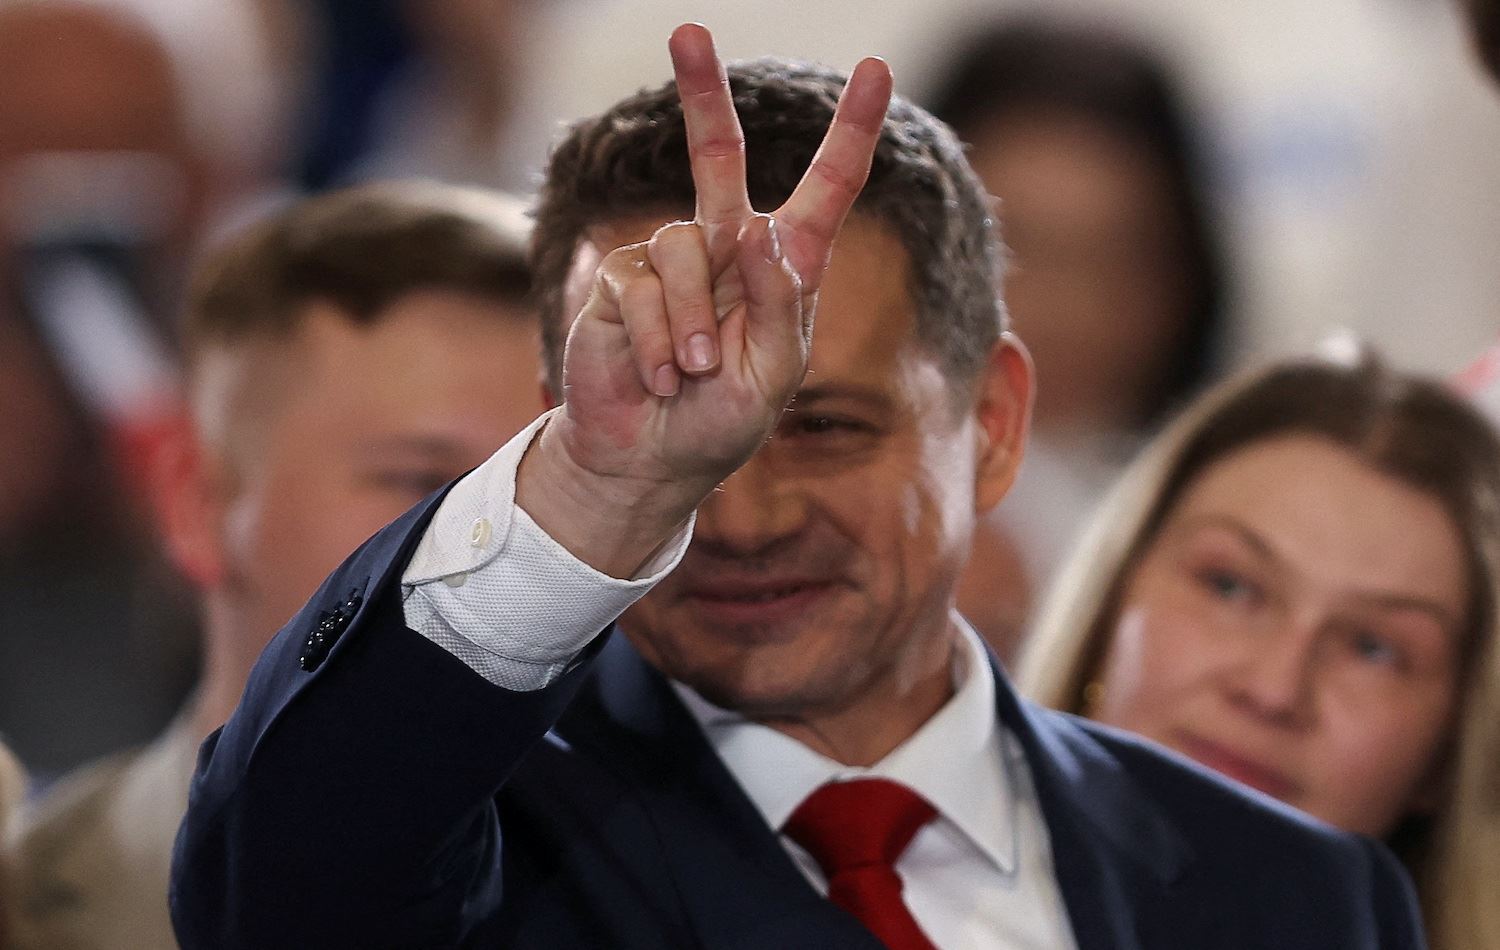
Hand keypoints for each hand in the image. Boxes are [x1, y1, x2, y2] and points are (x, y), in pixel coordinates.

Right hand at [520, 22, 892, 575]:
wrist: (649, 463)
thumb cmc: (719, 425)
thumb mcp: (771, 376)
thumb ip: (776, 306)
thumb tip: (759, 229)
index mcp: (781, 271)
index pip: (823, 191)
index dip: (850, 134)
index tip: (877, 71)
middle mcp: (724, 251)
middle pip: (715, 156)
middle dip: (701, 95)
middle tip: (688, 31)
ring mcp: (669, 262)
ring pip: (687, 249)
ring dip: (692, 325)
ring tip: (690, 373)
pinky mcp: (619, 281)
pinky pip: (643, 285)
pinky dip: (656, 341)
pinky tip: (656, 376)